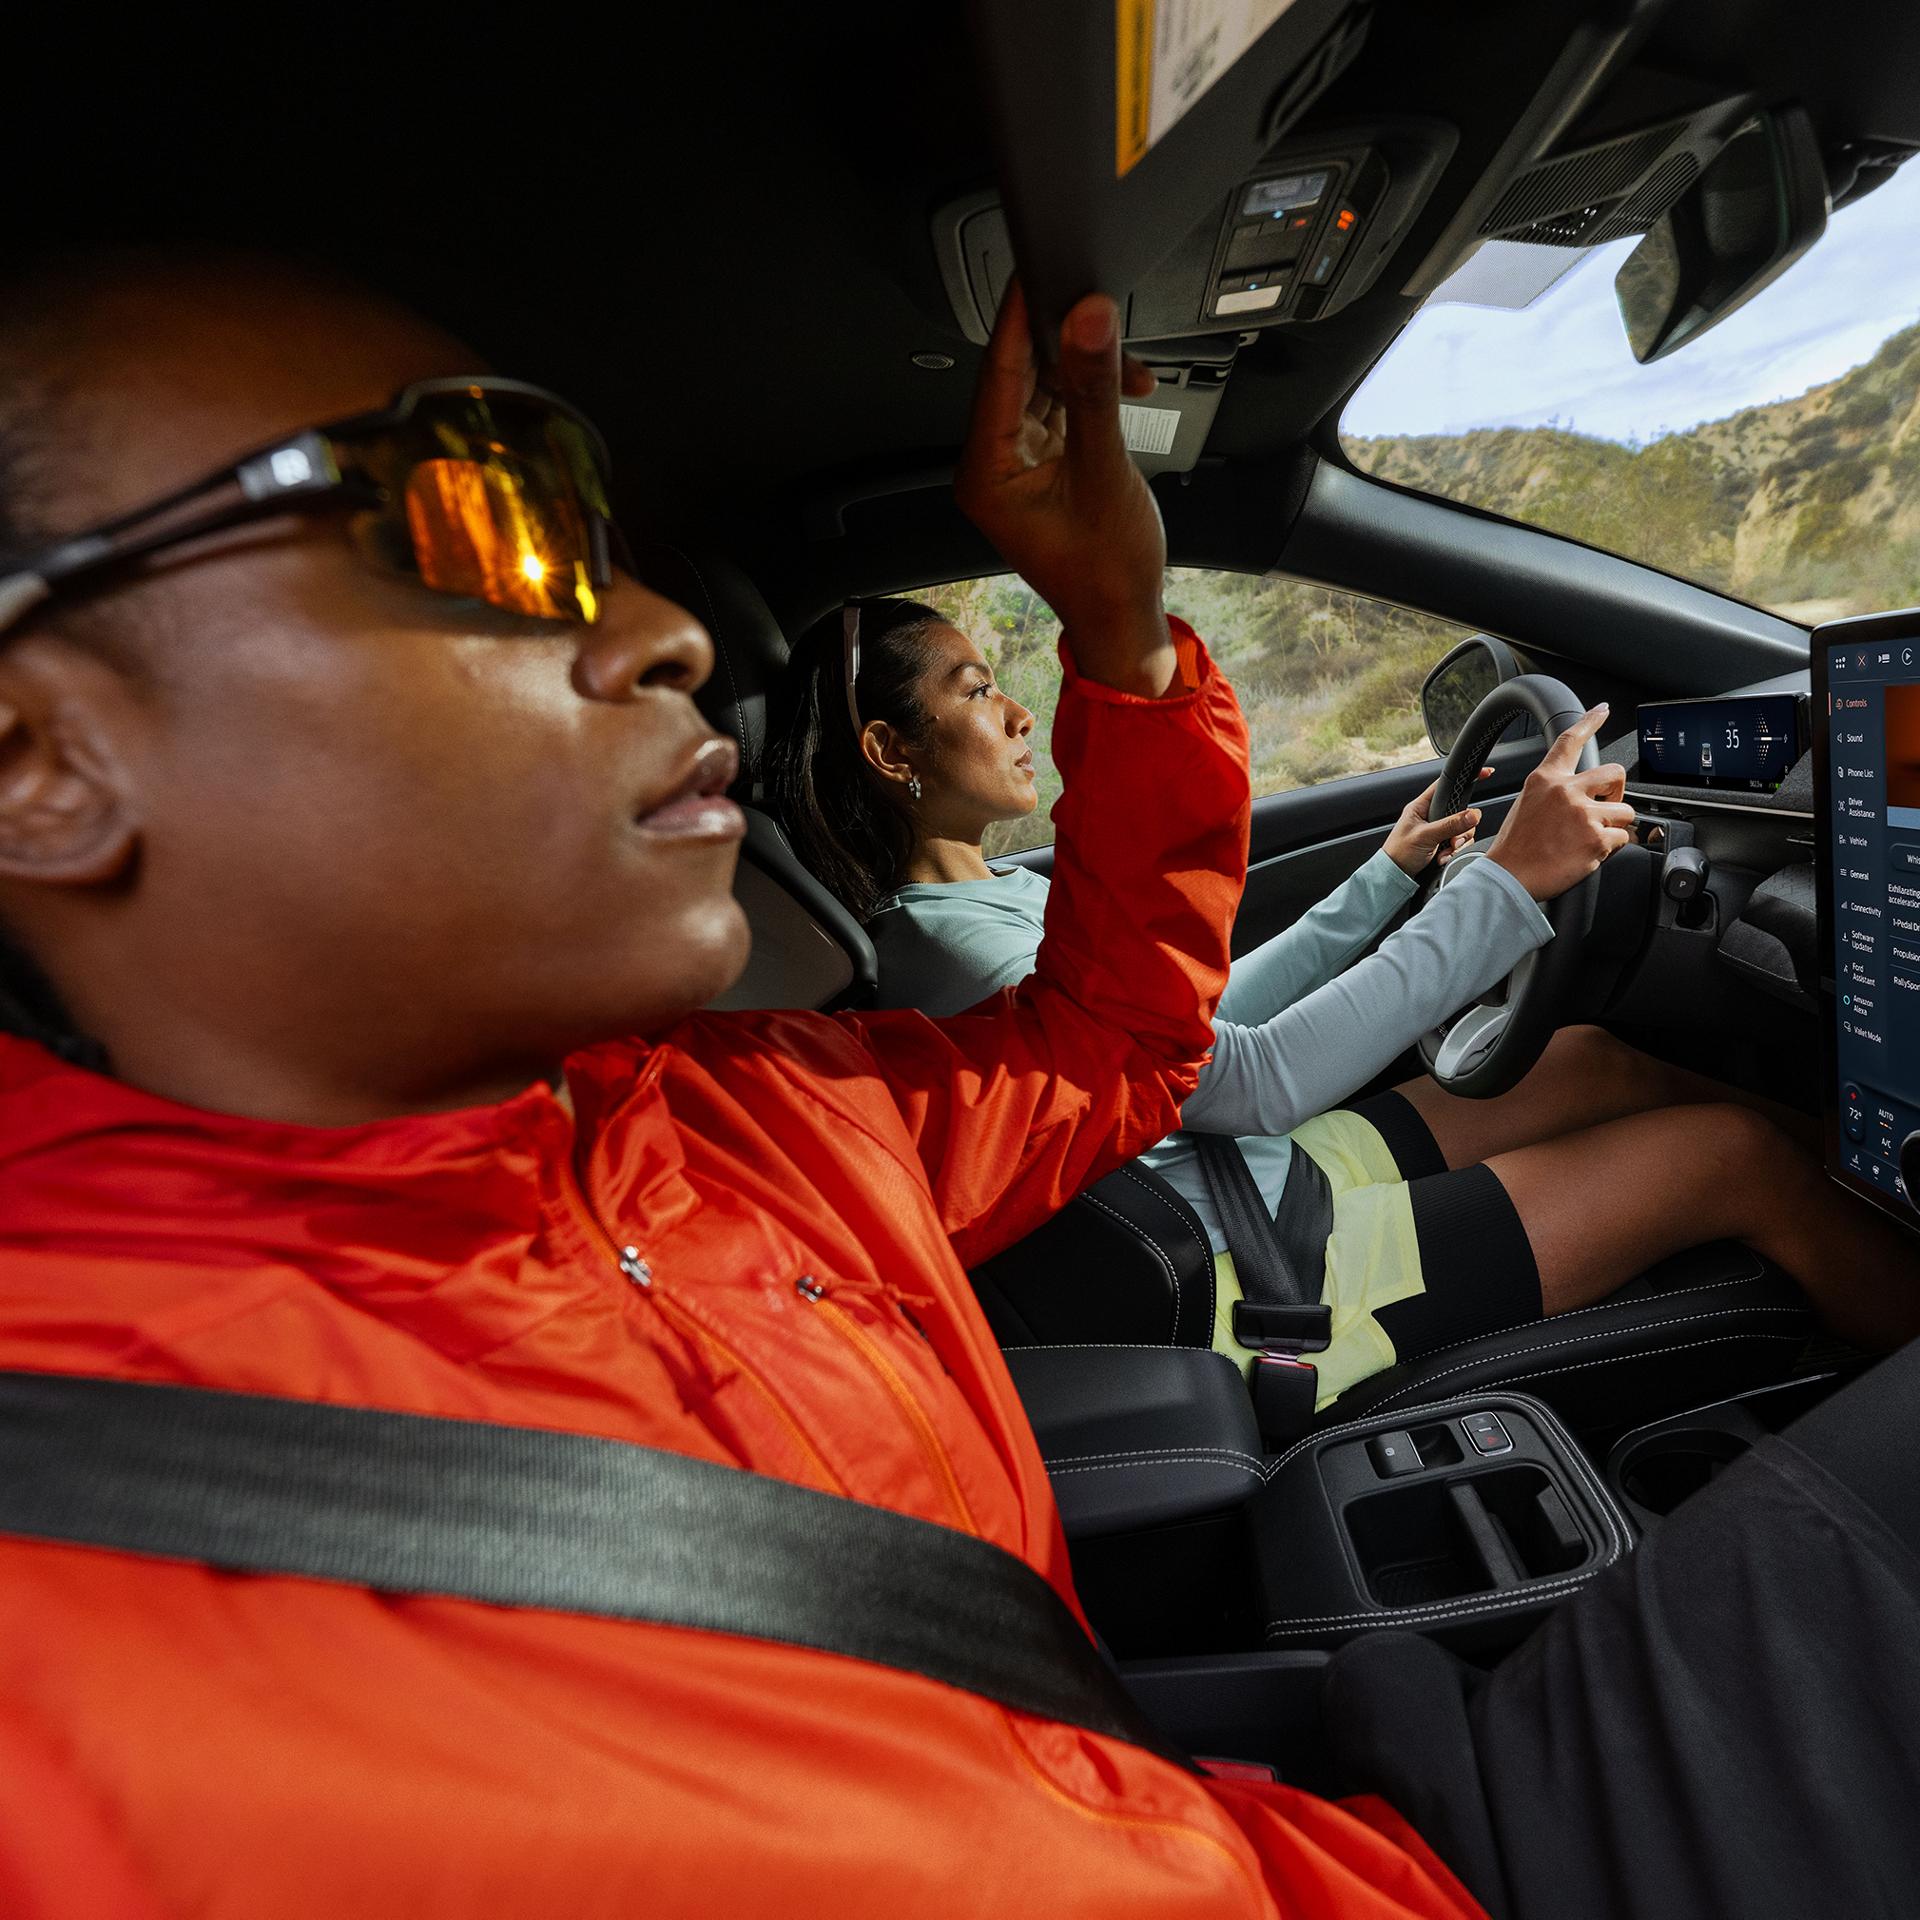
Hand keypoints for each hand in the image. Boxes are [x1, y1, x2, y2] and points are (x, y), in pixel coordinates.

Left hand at [953, 282, 1170, 694]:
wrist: (1124, 620)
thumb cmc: (1106, 571)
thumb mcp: (1106, 470)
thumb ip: (1096, 389)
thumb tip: (1087, 319)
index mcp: (985, 472)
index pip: (997, 372)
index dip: (1020, 316)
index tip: (1039, 268)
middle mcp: (991, 466)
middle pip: (1018, 374)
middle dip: (1063, 341)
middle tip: (1097, 305)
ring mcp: (1016, 466)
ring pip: (1044, 388)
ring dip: (1086, 369)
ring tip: (1126, 363)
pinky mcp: (1042, 466)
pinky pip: (1060, 410)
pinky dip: (1091, 395)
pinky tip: (1124, 388)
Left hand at [1386, 767, 1490, 875]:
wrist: (1395, 876)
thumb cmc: (1399, 853)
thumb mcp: (1425, 836)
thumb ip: (1450, 824)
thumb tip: (1473, 814)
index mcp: (1422, 806)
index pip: (1446, 785)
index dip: (1463, 779)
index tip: (1485, 773)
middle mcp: (1431, 815)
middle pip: (1461, 811)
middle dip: (1461, 828)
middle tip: (1452, 840)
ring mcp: (1438, 829)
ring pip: (1463, 829)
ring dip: (1457, 842)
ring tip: (1444, 851)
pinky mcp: (1442, 843)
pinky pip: (1459, 843)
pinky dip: (1453, 852)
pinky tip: (1442, 858)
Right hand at [1484, 706, 1634, 899]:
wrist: (1509, 877)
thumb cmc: (1515, 847)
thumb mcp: (1526, 805)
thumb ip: (1554, 793)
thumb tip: (1580, 796)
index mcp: (1546, 780)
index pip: (1570, 742)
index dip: (1590, 721)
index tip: (1602, 710)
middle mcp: (1566, 791)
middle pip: (1614, 774)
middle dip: (1617, 792)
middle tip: (1607, 808)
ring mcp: (1584, 815)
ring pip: (1625, 811)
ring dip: (1615, 826)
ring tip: (1591, 839)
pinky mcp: (1597, 839)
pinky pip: (1622, 838)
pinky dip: (1611, 848)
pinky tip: (1589, 854)